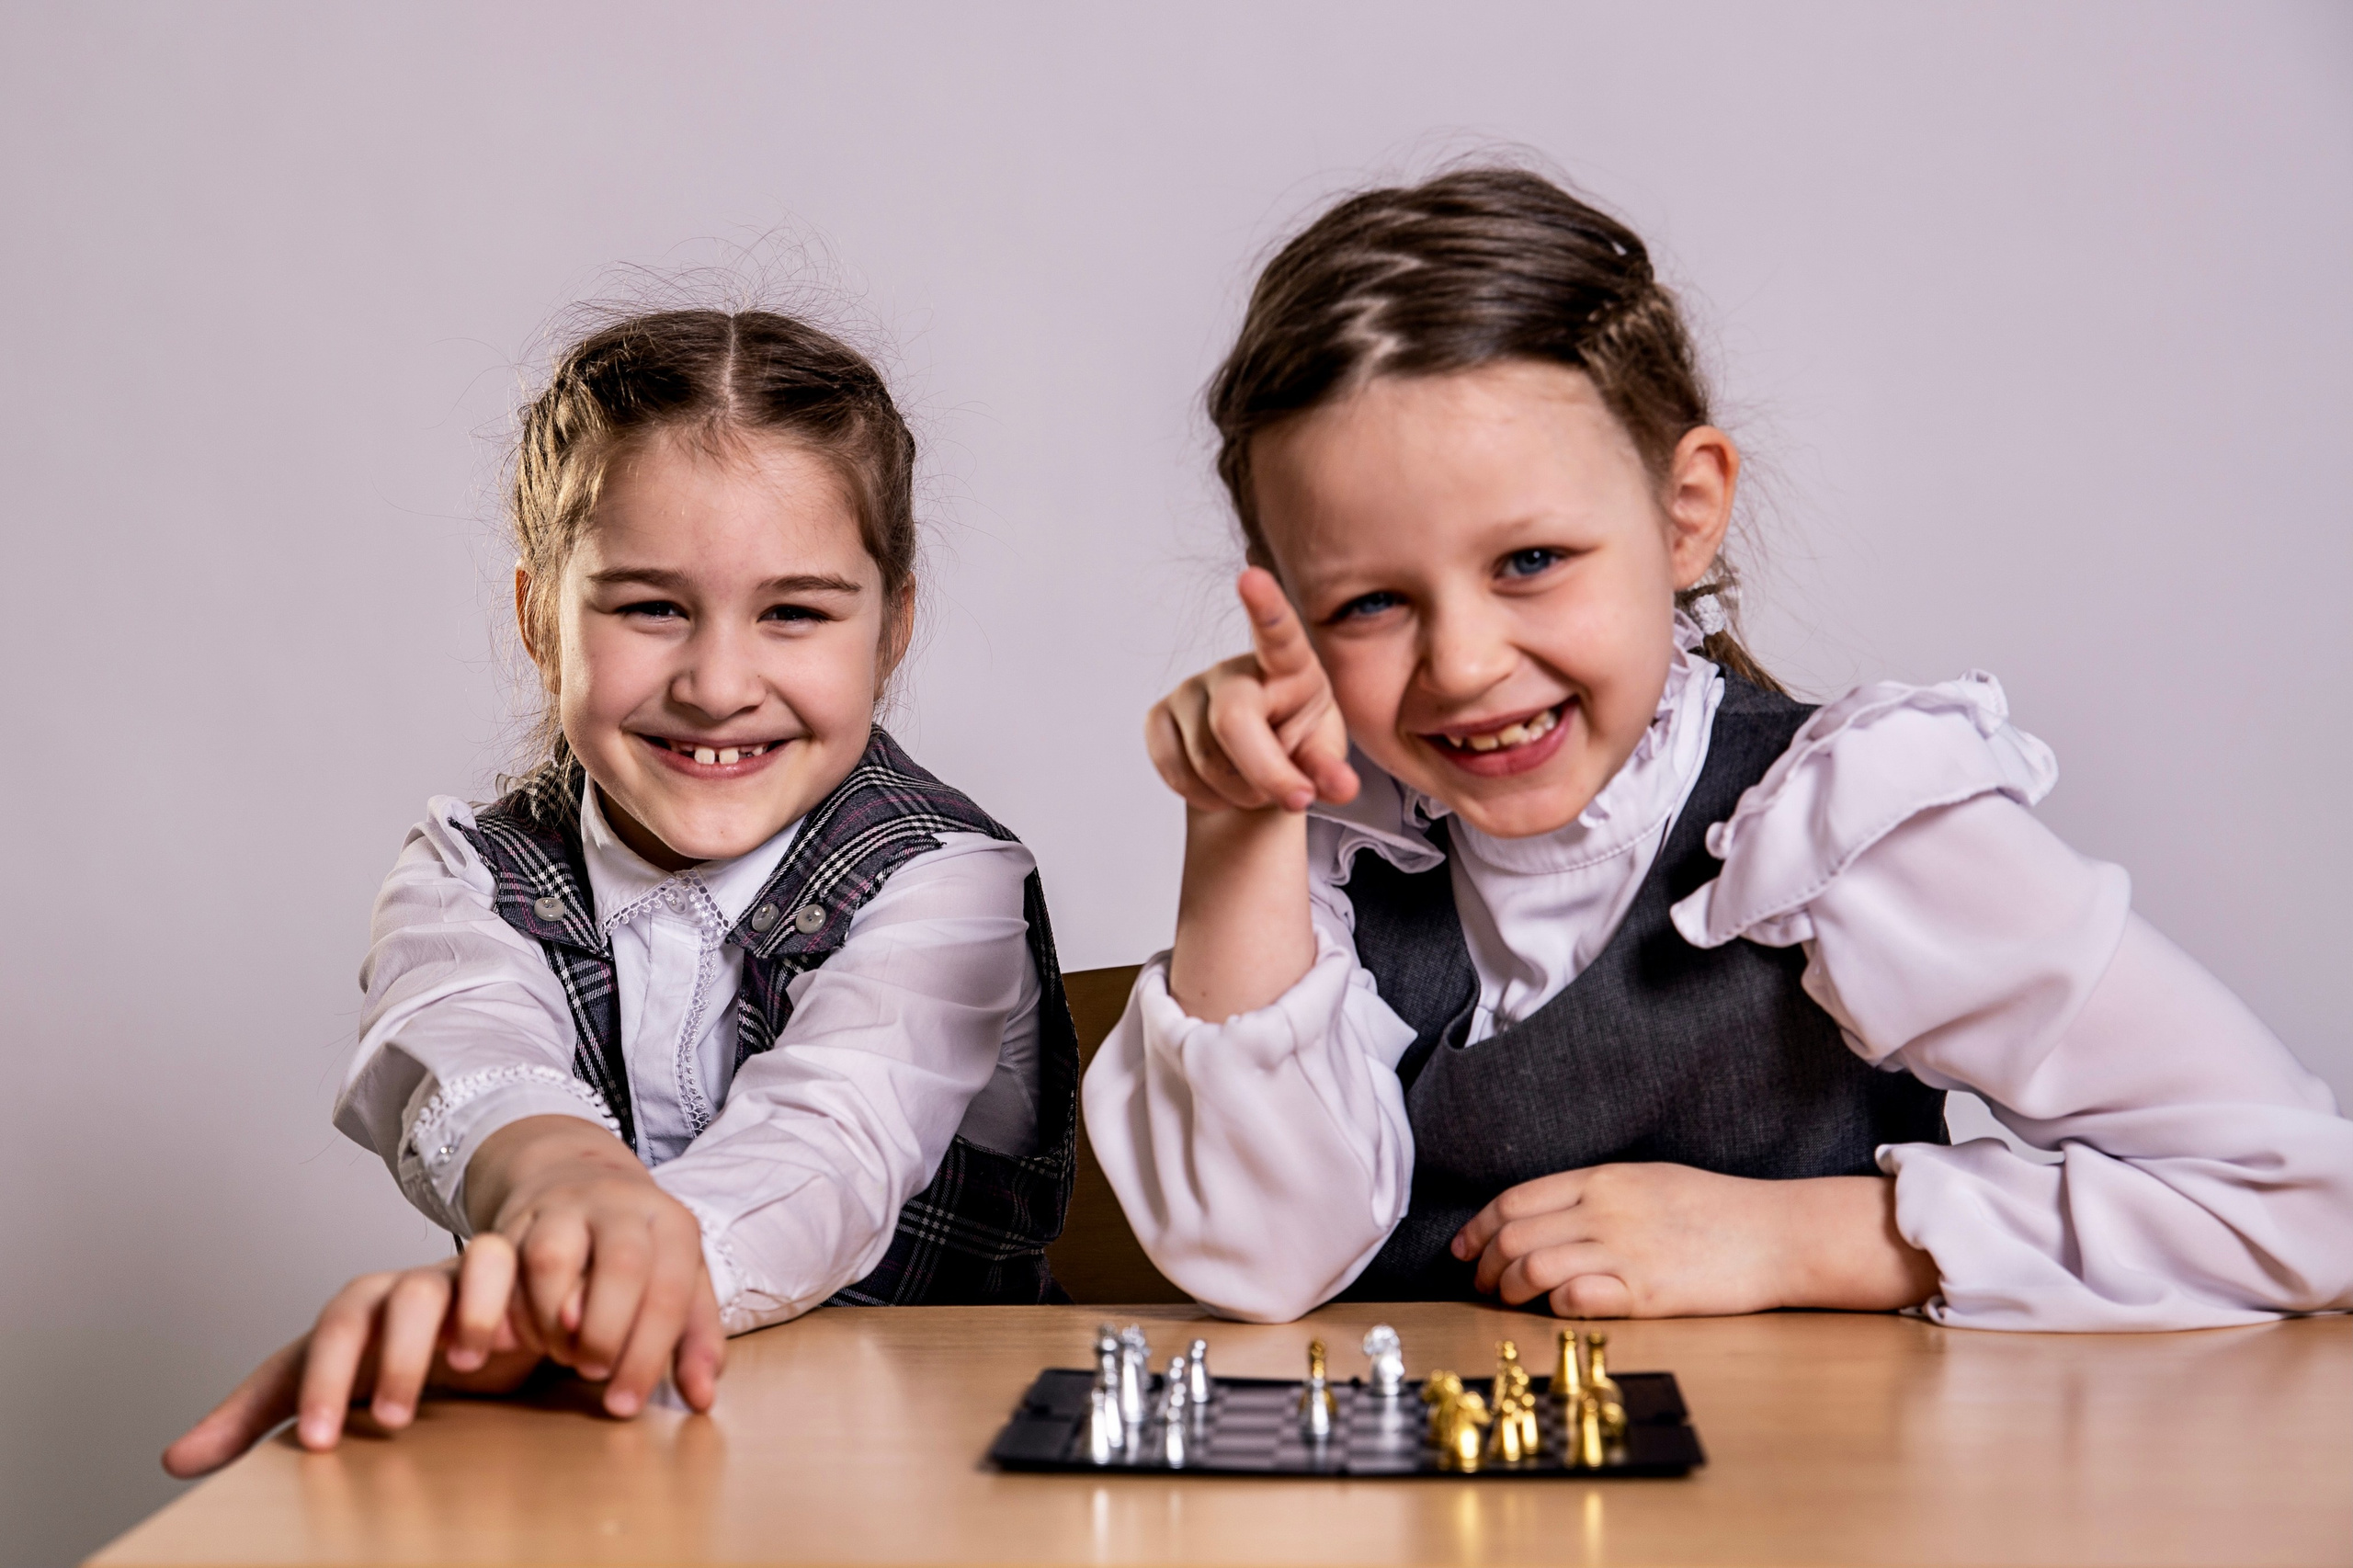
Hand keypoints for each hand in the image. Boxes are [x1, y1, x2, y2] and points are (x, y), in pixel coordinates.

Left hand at [161, 1237, 543, 1478]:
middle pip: (403, 1298)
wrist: (472, 1315)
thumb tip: (175, 1461)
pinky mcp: (533, 1280)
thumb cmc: (395, 1356)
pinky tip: (551, 1340)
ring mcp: (480, 1278)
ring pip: (478, 1265)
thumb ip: (258, 1414)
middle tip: (392, 1422)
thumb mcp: (325, 1382)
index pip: (332, 1330)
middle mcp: (422, 1284)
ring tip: (479, 1368)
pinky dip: (546, 1298)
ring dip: (476, 1314)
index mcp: (366, 1307)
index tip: (315, 1443)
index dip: (323, 1381)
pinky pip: (538, 1268)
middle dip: (398, 1358)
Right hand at [465, 1117, 725, 1419]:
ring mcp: (564, 1207)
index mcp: (672, 1222)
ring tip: (557, 1353)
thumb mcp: (680, 1283)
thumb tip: (701, 1400)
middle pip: (621, 1265)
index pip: (670, 1289)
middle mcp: (621, 1205)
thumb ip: (694, 1340)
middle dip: (605, 1332)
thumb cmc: (641, 1251)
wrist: (578, 1178)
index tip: (624, 1404)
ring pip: (552, 1258)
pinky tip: (509, 1342)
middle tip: (592, 1373)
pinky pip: (497, 1260)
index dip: (647, 1353)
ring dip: (551, 1321)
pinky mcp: (514, 1218)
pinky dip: (500, 1310)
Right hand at [1146, 568, 1357, 814]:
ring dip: (1241, 793)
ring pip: (1207, 762)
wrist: (1253, 766)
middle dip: (1265, 775)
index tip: (1251, 577)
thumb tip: (1341, 787)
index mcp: (1287, 664)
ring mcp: (1189, 690)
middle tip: (1296, 797)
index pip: (1277, 634)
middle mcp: (1232, 668)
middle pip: (1233, 722)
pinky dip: (1206, 797)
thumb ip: (1331, 770)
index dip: (1265, 607)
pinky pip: (1176, 773)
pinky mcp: (1157, 718)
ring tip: (1258, 783)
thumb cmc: (1298, 744)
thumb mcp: (1324, 755)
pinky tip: (1223, 785)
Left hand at [1451, 1165, 1938, 1317]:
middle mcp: (1604, 1210)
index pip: (1514, 1200)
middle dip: (1483, 1265)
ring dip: (1508, 1289)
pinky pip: (1577, 1297)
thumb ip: (1593, 1195)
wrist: (1775, 1233)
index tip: (1463, 1250)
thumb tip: (1543, 1216)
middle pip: (1512, 1235)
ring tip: (1508, 1301)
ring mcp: (1623, 1250)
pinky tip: (1553, 1309)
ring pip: (1532, 1266)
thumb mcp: (1646, 1181)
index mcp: (1601, 1179)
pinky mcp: (1645, 1292)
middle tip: (1480, 1285)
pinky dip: (1553, 1304)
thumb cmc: (1713, 1209)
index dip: (1477, 1229)